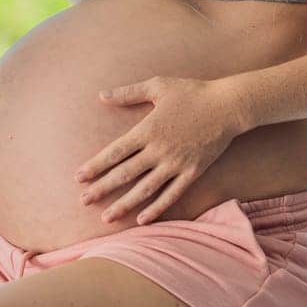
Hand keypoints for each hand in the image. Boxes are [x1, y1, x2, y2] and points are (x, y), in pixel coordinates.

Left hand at [74, 76, 242, 224]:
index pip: (114, 152)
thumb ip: (128, 93)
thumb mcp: (157, 86)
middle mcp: (158, 150)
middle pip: (124, 173)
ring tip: (107, 217)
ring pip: (145, 189)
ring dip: (124, 204)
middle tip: (83, 201)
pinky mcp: (193, 172)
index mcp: (147, 129)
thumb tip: (101, 95)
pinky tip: (142, 220)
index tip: (78, 177)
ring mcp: (176, 163)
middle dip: (102, 188)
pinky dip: (156, 208)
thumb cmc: (192, 92)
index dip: (95, 166)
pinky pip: (171, 194)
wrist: (228, 105)